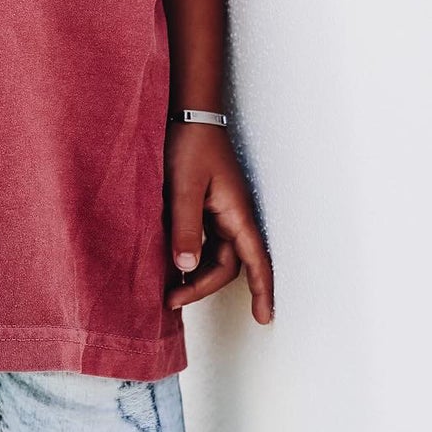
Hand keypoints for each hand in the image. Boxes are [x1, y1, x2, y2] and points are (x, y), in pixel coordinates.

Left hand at [163, 123, 273, 323]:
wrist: (186, 112)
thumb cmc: (189, 143)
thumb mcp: (183, 186)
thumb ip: (185, 226)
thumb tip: (188, 266)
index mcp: (236, 213)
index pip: (255, 260)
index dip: (262, 290)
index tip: (263, 319)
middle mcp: (232, 216)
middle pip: (226, 264)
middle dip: (202, 286)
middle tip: (170, 300)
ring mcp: (219, 211)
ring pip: (213, 254)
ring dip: (194, 273)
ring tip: (168, 289)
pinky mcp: (205, 205)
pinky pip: (202, 239)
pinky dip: (189, 254)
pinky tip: (170, 262)